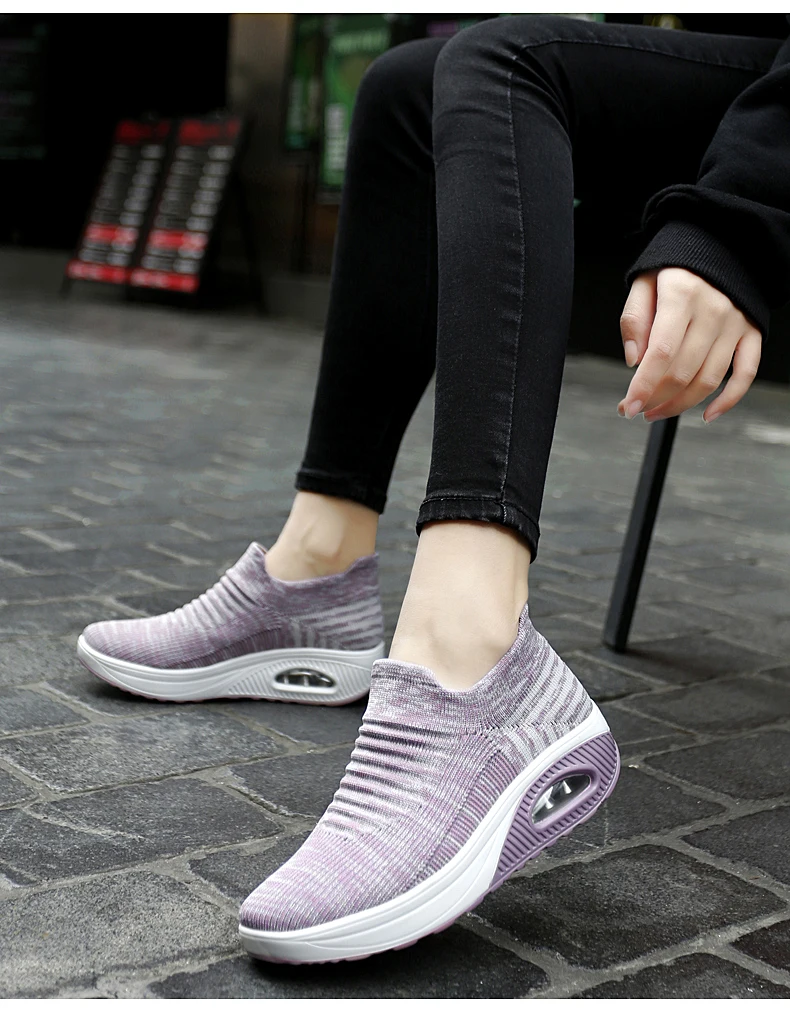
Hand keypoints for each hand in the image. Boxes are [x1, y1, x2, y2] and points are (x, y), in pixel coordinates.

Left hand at [618, 267, 761, 422]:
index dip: (644, 386)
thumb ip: (634, 320)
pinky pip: (745, 374)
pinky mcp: (751, 333)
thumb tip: (635, 361)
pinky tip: (707, 414)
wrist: (716, 247)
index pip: (662, 353)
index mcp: (682, 295)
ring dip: (681, 404)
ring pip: (709, 379)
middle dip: (656, 399)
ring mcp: (735, 324)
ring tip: (657, 411)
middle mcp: (713, 311)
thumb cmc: (675, 268)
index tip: (629, 406)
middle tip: (636, 408)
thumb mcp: (643, 284)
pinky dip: (728, 399)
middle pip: (684, 372)